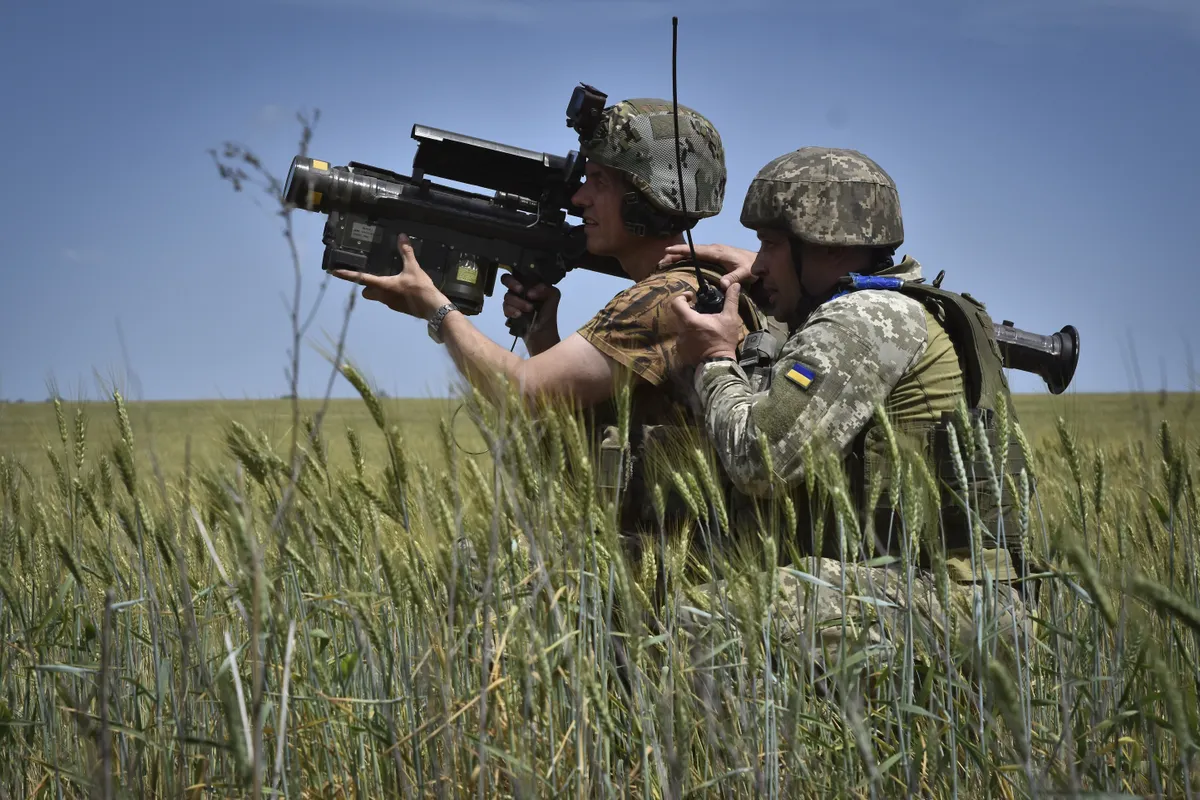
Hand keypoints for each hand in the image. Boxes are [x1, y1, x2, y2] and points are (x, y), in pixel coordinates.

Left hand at [329, 234, 447, 318]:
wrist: (432, 308)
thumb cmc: (420, 288)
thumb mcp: (413, 268)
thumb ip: (406, 252)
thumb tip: (401, 237)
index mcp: (383, 285)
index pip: (360, 278)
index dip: (346, 275)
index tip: (334, 272)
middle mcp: (383, 296)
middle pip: (366, 292)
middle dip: (365, 286)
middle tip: (370, 276)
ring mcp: (390, 303)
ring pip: (377, 296)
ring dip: (378, 290)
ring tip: (388, 280)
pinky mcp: (398, 308)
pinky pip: (388, 300)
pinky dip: (390, 294)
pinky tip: (401, 288)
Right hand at [500, 273, 560, 332]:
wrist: (542, 331)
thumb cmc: (548, 312)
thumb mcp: (553, 295)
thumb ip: (545, 288)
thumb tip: (529, 292)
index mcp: (529, 282)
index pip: (519, 271)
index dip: (518, 272)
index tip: (526, 276)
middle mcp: (518, 289)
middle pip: (506, 279)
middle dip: (512, 283)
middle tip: (520, 290)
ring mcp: (512, 300)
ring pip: (507, 296)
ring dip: (519, 302)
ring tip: (529, 309)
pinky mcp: (508, 311)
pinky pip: (505, 307)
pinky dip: (512, 311)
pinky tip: (519, 315)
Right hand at [659, 243, 757, 290]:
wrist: (762, 260)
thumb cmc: (753, 266)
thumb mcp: (745, 273)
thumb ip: (734, 278)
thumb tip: (722, 284)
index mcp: (718, 252)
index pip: (696, 251)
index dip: (682, 251)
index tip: (668, 251)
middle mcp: (714, 249)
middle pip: (691, 251)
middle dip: (676, 254)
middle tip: (661, 260)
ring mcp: (715, 252)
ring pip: (693, 252)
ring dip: (680, 256)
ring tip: (666, 261)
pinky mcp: (716, 255)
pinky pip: (698, 255)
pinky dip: (688, 258)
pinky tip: (681, 263)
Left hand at [668, 283, 742, 365]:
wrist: (719, 363)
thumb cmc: (724, 340)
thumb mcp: (730, 318)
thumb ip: (731, 300)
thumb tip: (734, 284)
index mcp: (690, 320)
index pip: (676, 303)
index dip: (682, 297)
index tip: (691, 297)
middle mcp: (681, 330)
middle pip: (680, 315)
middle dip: (690, 312)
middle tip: (702, 314)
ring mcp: (680, 342)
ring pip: (682, 328)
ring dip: (691, 326)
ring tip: (704, 328)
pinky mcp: (681, 351)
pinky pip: (683, 339)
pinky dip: (690, 337)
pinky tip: (701, 340)